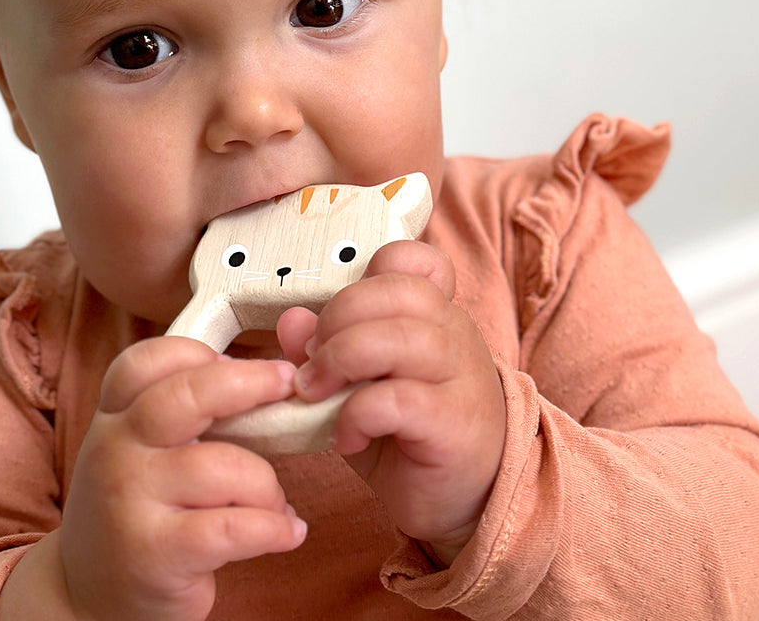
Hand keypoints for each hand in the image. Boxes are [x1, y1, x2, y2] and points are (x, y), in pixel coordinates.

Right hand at [56, 336, 306, 620]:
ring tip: (276, 502)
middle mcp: (114, 449)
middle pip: (187, 395)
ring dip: (268, 484)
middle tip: (288, 384)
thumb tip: (259, 374)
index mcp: (113, 416)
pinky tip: (289, 532)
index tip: (236, 360)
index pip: (147, 361)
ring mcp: (131, 500)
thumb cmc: (136, 506)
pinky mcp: (154, 553)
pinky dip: (275, 528)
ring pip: (223, 466)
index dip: (197, 352)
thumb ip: (182, 409)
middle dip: (250, 382)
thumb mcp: (139, 447)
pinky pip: (233, 528)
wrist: (86, 597)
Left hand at [277, 241, 505, 565]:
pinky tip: (345, 436)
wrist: (467, 498)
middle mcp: (453, 332)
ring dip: (342, 359)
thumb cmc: (408, 432)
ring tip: (316, 394)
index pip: (413, 259)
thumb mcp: (359, 384)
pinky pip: (400, 399)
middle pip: (398, 291)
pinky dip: (358, 414)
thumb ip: (325, 349)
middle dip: (338, 317)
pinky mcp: (453, 423)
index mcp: (432, 312)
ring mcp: (459, 375)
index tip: (336, 316)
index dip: (370, 272)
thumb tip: (291, 320)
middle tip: (312, 363)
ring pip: (401, 337)